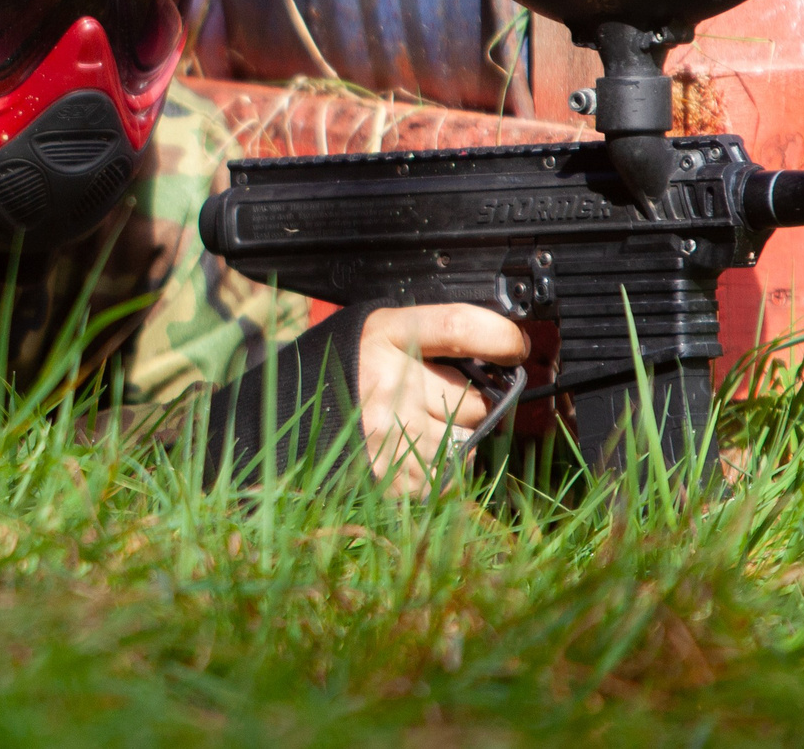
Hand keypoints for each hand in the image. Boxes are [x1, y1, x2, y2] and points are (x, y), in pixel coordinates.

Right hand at [356, 304, 529, 494]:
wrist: (289, 416)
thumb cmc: (343, 370)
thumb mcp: (378, 333)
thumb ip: (430, 336)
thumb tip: (494, 351)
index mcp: (384, 336)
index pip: (460, 327)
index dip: (500, 337)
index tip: (514, 346)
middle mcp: (389, 383)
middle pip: (476, 398)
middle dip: (471, 401)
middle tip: (440, 397)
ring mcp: (392, 433)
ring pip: (467, 440)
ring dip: (454, 437)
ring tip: (417, 426)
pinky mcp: (393, 475)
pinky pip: (447, 474)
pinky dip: (438, 467)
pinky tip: (409, 451)